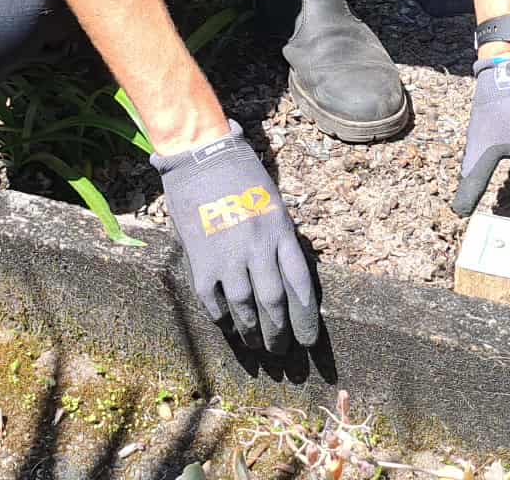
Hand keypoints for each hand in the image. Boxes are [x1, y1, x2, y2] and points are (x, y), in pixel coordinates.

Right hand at [152, 120, 318, 352]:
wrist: (200, 156)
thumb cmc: (240, 174)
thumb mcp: (273, 202)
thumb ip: (280, 238)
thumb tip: (288, 280)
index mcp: (281, 231)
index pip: (300, 287)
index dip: (306, 320)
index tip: (308, 343)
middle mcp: (258, 247)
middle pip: (275, 304)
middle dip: (281, 335)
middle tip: (282, 353)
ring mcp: (228, 255)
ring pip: (246, 309)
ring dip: (253, 334)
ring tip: (257, 346)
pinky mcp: (201, 260)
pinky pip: (214, 301)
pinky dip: (223, 319)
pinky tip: (229, 327)